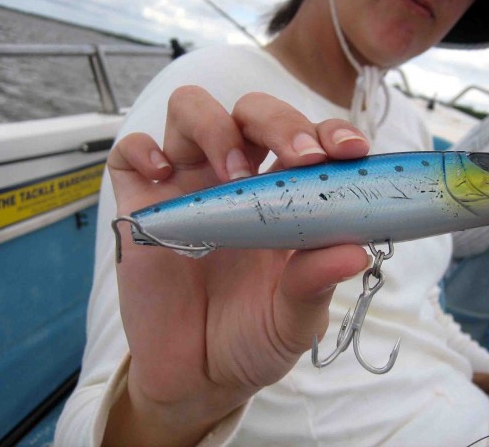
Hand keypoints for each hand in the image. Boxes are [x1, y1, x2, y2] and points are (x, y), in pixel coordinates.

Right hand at [104, 86, 369, 445]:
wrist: (198, 379)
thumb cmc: (254, 340)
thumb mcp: (294, 318)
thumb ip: (317, 283)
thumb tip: (358, 250)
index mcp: (283, 198)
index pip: (306, 139)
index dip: (328, 131)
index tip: (350, 149)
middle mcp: (235, 181)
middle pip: (253, 111)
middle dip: (281, 121)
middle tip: (302, 156)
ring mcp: (186, 188)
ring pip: (191, 109)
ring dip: (217, 126)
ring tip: (233, 173)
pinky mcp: (142, 206)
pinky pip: (131, 154)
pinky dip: (143, 149)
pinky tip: (162, 176)